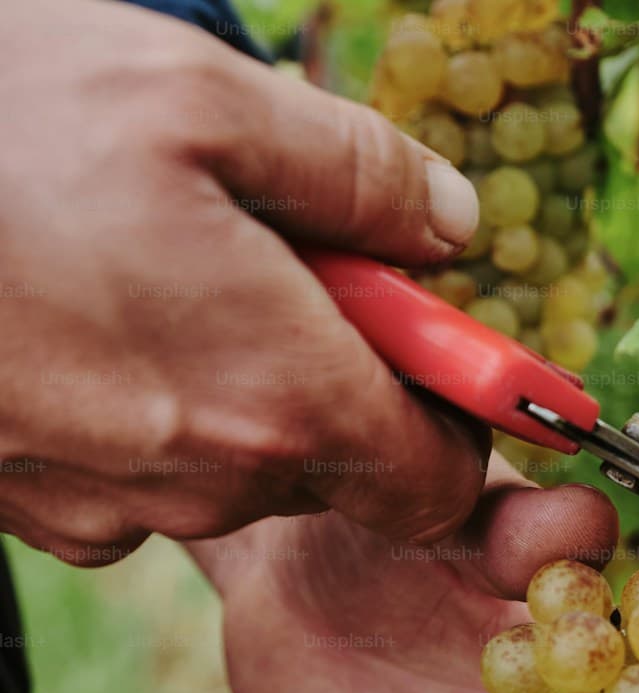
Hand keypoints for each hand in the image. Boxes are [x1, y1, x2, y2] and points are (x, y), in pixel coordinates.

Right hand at [0, 0, 487, 563]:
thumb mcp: (203, 97)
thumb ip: (362, 176)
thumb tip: (453, 228)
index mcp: (282, 397)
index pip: (439, 477)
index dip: (452, 411)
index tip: (431, 336)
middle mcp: (206, 483)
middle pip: (336, 461)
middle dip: (333, 368)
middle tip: (270, 255)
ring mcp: (107, 506)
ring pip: (232, 464)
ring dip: (230, 376)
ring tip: (148, 263)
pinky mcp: (28, 504)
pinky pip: (136, 471)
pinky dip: (142, 401)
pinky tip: (78, 313)